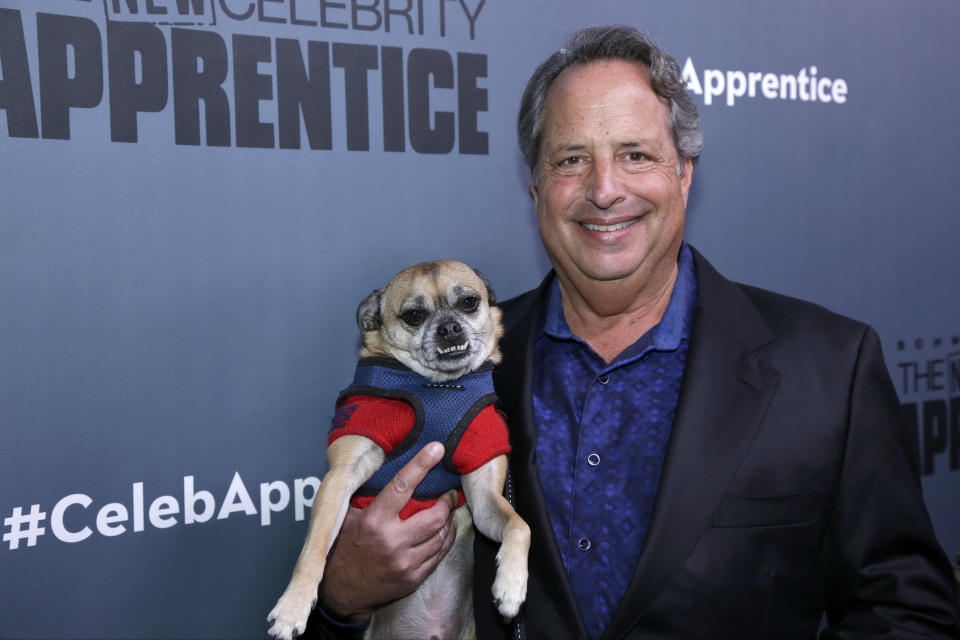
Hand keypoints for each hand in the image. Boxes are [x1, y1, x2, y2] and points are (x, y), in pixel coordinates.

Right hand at [317, 441, 458, 620]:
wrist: (340, 593)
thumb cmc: (342, 550)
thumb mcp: (345, 518)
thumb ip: (363, 496)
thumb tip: (378, 467)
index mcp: (374, 521)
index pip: (402, 486)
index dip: (421, 465)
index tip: (437, 449)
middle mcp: (392, 542)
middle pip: (434, 516)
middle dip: (447, 502)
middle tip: (450, 493)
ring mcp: (405, 562)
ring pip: (441, 536)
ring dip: (449, 521)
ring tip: (449, 511)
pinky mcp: (412, 578)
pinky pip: (438, 555)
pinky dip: (445, 540)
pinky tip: (444, 532)